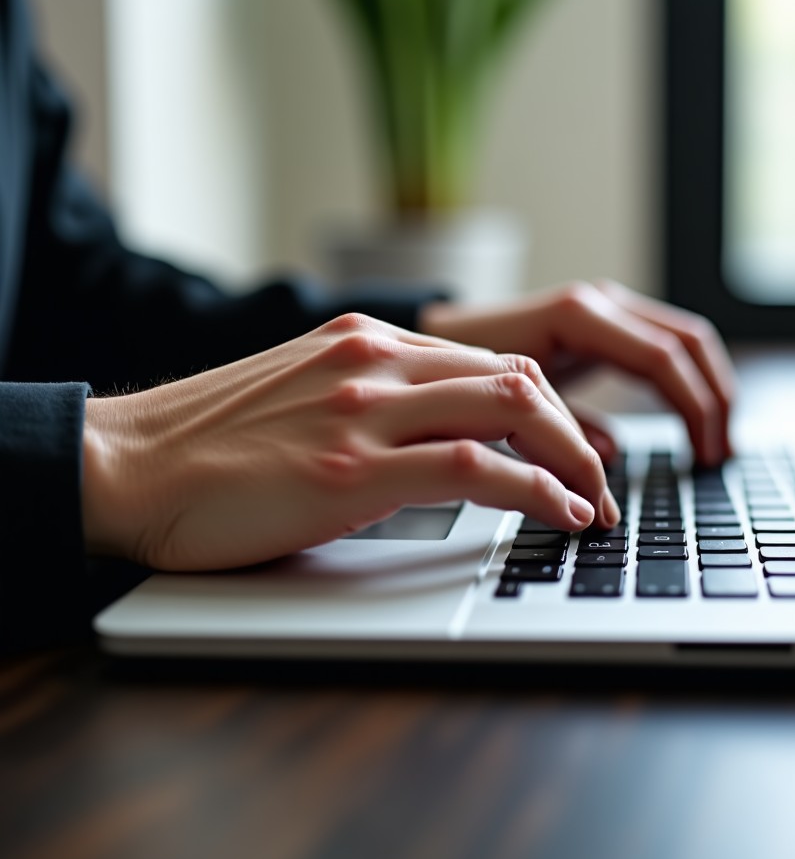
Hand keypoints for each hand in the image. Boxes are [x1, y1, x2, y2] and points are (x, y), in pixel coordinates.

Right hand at [81, 313, 617, 570]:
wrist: (128, 465)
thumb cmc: (212, 445)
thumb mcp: (310, 397)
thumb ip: (378, 402)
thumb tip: (446, 441)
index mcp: (368, 343)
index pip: (493, 362)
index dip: (552, 410)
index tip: (574, 451)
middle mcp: (376, 362)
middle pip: (519, 379)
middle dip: (578, 433)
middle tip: (601, 481)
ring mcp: (366, 411)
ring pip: (514, 410)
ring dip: (573, 461)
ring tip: (594, 505)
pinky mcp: (351, 470)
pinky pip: (475, 468)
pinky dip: (536, 490)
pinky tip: (560, 515)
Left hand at [420, 280, 734, 465]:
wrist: (441, 337)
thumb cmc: (467, 370)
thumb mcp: (513, 404)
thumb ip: (562, 430)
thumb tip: (609, 461)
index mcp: (577, 316)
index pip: (660, 358)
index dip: (691, 408)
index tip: (703, 455)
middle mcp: (600, 302)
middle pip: (687, 341)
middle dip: (714, 398)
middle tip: (720, 454)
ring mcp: (608, 307)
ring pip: (685, 339)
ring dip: (709, 389)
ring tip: (716, 443)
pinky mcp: (609, 322)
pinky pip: (666, 346)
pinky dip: (687, 382)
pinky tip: (693, 421)